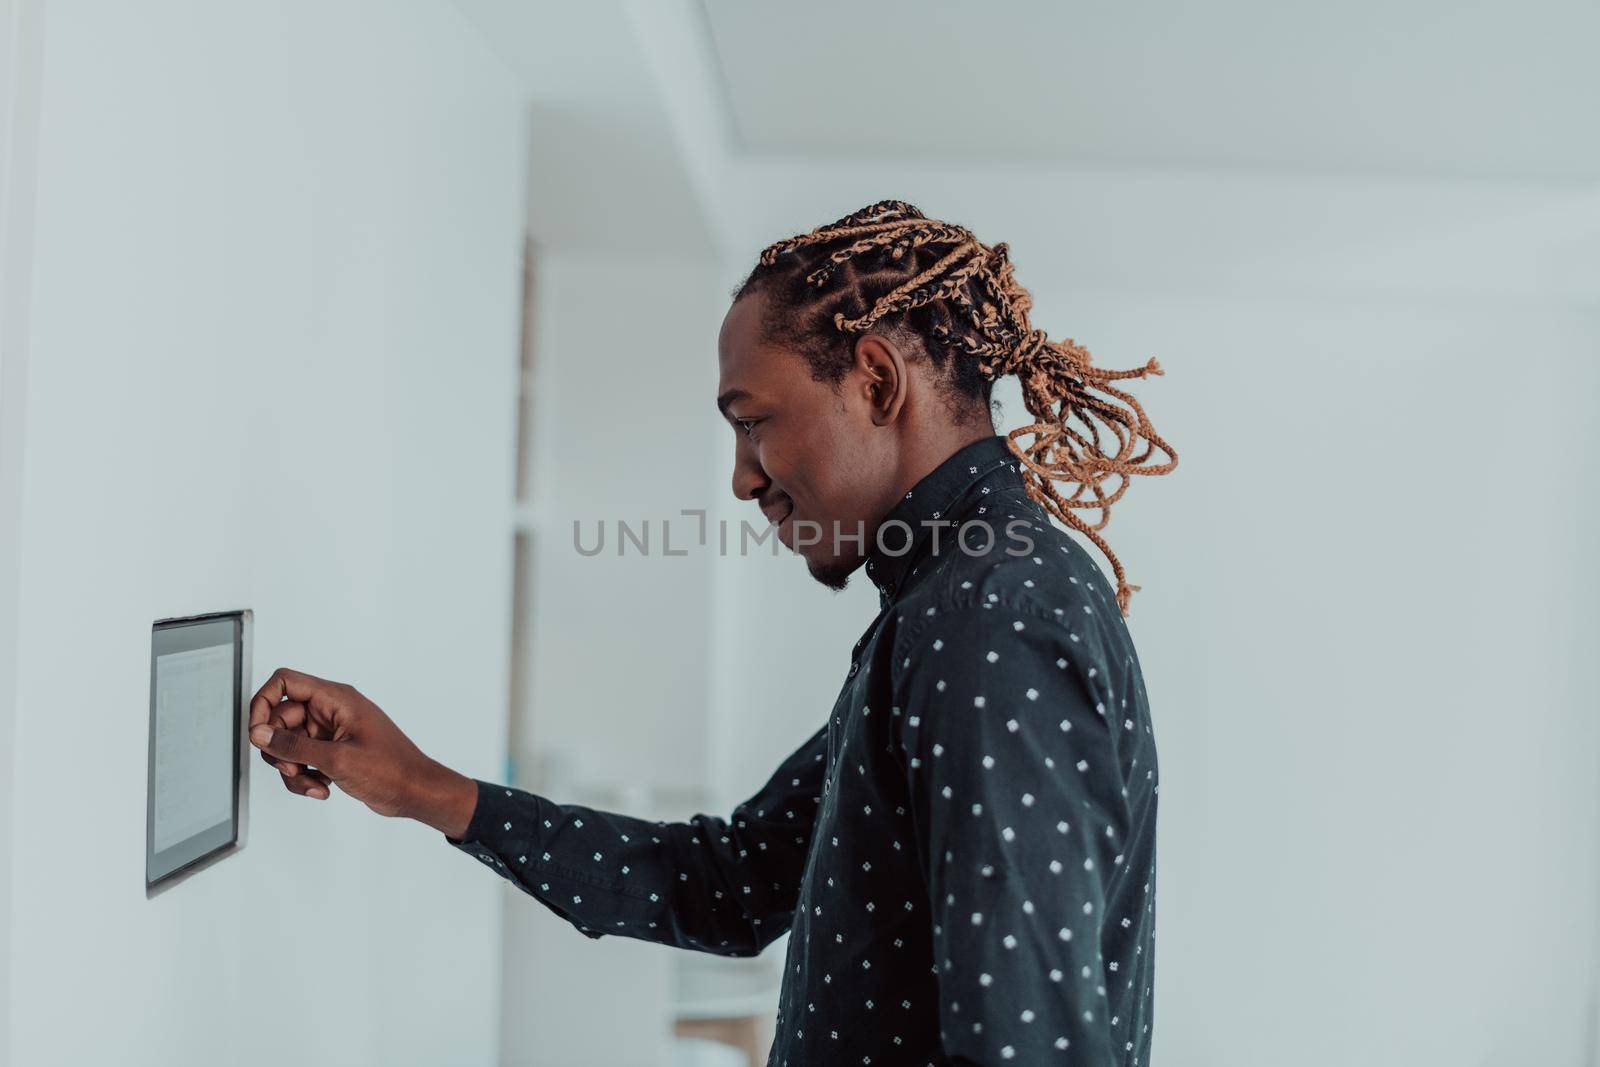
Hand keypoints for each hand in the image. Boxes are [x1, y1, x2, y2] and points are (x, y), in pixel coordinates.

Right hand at [247, 667, 476, 837]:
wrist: (414, 791)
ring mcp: (330, 731)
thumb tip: (259, 734)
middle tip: (293, 769)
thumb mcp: (336, 758)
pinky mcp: (331, 751)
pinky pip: (300, 759)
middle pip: (279, 718)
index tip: (258, 734)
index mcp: (336, 698)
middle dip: (280, 749)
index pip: (285, 681)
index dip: (263, 703)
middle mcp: (330, 710)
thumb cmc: (390, 769)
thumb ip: (294, 746)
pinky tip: (322, 789)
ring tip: (314, 785)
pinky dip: (304, 777)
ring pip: (288, 744)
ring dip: (293, 769)